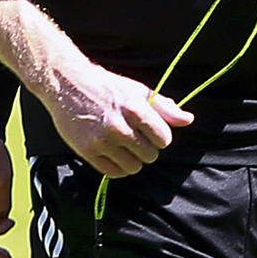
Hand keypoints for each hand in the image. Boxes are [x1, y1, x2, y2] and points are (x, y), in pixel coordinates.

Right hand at [40, 63, 193, 178]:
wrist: (67, 84)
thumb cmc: (107, 87)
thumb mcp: (138, 91)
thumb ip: (165, 107)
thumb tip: (188, 120)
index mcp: (136, 109)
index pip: (164, 139)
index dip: (160, 137)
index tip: (152, 132)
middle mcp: (119, 127)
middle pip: (150, 155)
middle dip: (147, 148)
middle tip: (136, 138)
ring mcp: (101, 141)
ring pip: (133, 167)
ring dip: (133, 160)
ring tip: (125, 146)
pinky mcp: (86, 151)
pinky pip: (113, 173)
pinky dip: (118, 168)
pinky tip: (115, 155)